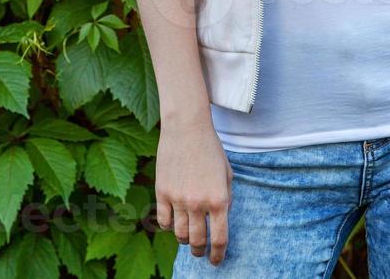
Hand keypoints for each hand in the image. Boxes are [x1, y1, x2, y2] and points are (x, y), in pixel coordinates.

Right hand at [155, 113, 232, 264]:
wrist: (187, 127)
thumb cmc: (211, 149)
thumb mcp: (227, 174)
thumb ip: (225, 199)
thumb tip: (218, 221)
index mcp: (219, 200)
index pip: (219, 239)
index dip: (218, 255)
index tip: (216, 260)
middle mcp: (198, 203)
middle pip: (197, 241)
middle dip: (200, 251)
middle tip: (201, 252)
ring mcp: (178, 199)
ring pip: (179, 234)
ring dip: (185, 240)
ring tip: (189, 239)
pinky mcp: (162, 192)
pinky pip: (163, 221)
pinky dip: (168, 227)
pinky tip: (173, 223)